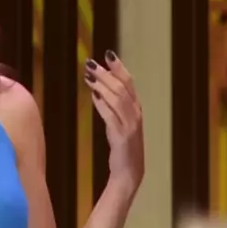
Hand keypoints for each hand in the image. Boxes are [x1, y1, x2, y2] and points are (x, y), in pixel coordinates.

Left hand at [84, 51, 143, 196]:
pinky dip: (102, 105)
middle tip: (91, 63)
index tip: (108, 54)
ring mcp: (130, 126)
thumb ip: (111, 108)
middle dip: (106, 74)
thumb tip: (98, 91)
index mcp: (137, 110)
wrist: (130, 174)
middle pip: (122, 88)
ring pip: (117, 99)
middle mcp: (136, 115)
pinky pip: (111, 116)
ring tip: (89, 76)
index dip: (119, 68)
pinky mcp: (122, 136)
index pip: (129, 83)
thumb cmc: (124, 149)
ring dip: (102, 85)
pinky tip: (93, 96)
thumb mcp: (119, 125)